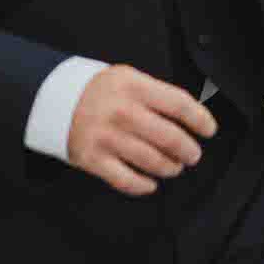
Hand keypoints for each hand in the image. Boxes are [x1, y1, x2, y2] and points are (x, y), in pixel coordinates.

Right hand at [67, 65, 217, 198]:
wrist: (53, 100)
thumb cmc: (99, 91)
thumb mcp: (127, 78)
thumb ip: (156, 94)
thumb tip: (191, 116)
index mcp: (134, 87)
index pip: (179, 104)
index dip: (200, 120)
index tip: (209, 130)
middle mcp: (122, 112)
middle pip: (170, 138)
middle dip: (189, 151)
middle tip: (192, 155)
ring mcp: (107, 137)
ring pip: (153, 161)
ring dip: (170, 168)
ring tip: (174, 167)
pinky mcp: (92, 159)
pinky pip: (127, 180)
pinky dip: (144, 185)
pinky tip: (150, 183)